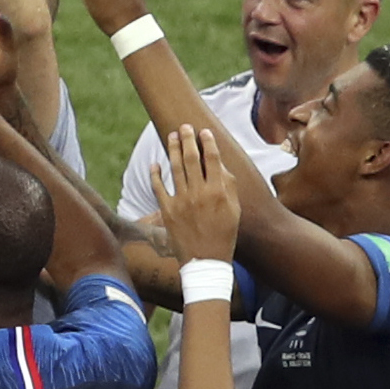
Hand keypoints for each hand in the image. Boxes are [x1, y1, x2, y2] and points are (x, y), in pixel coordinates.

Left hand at [154, 124, 241, 264]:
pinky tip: (155, 163)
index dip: (208, 143)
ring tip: (172, 136)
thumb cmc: (224, 235)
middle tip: (185, 126)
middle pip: (191, 159)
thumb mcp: (234, 211)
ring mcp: (181, 201)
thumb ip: (228, 186)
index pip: (212, 160)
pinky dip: (156, 174)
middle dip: (188, 139)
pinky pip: (158, 187)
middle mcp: (199, 194)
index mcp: (218, 193)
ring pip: (174, 168)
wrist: (206, 261)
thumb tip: (220, 165)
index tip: (205, 131)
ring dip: (172, 149)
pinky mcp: (167, 210)